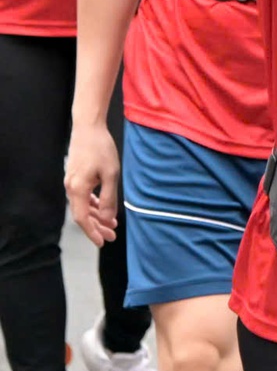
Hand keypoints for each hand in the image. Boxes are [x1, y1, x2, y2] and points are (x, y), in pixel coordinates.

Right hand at [63, 123, 120, 246]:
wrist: (88, 128)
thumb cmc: (101, 149)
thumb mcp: (111, 174)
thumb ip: (108, 198)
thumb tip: (108, 218)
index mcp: (78, 189)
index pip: (82, 218)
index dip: (92, 232)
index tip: (102, 242)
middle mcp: (71, 188)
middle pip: (82, 215)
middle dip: (97, 227)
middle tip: (111, 236)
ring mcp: (71, 182)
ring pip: (83, 206)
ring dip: (97, 216)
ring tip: (112, 224)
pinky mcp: (75, 177)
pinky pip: (83, 197)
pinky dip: (93, 204)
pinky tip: (103, 209)